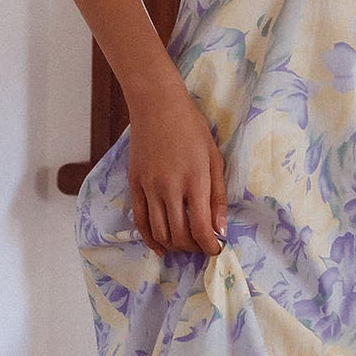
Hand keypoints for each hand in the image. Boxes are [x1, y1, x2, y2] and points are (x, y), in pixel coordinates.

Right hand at [126, 72, 227, 256]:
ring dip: (174, 246)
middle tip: (203, 247)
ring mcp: (149, 188)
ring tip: (186, 246)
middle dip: (194, 248)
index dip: (210, 246)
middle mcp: (170, 188)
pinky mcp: (135, 185)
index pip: (201, 229)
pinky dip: (150, 239)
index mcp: (195, 181)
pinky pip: (140, 221)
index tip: (216, 249)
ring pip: (160, 232)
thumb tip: (220, 229)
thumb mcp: (214, 159)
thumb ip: (218, 197)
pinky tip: (160, 247)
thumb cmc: (192, 129)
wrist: (157, 106)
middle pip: (180, 235)